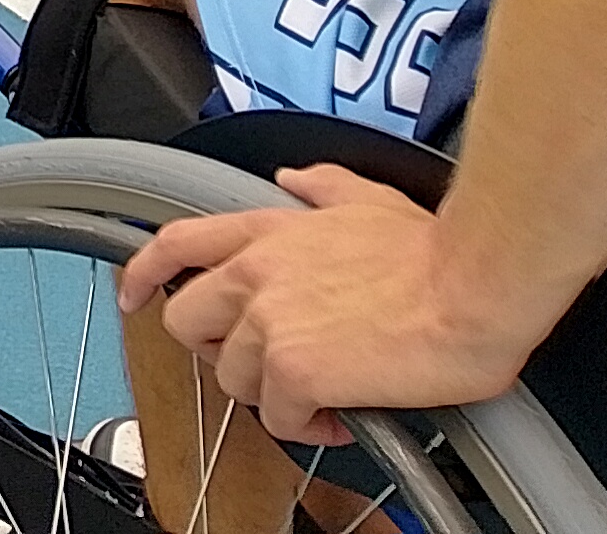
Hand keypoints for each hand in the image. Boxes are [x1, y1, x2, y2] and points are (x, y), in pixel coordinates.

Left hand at [121, 168, 537, 449]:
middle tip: (267, 365)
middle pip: (186, 323)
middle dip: (219, 351)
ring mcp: (270, 322)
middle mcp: (255, 274)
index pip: (175, 244)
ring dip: (273, 395)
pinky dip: (306, 427)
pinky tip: (341, 417)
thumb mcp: (368, 199)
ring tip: (321, 395)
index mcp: (266, 231)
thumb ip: (323, 187)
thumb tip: (296, 179)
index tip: (132, 293)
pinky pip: (278, 418)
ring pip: (233, 379)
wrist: (475, 286)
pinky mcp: (295, 370)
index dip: (142, 272)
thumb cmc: (436, 252)